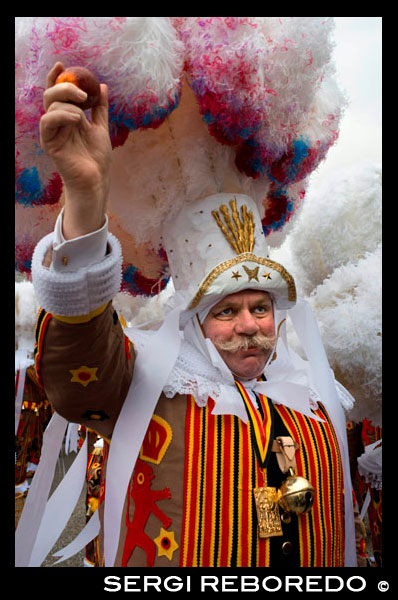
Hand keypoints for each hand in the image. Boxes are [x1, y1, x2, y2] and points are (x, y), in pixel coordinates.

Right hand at [40, 62, 111, 238]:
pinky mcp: (49, 143)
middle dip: (64, 87)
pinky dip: (62, 115)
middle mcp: (57, 123)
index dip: (56, 77)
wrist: (97, 178)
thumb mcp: (101, 127)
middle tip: (82, 93)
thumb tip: (102, 86)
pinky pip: (47, 122)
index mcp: (67, 117)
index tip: (63, 64)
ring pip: (50, 107)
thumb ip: (100, 108)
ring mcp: (52, 133)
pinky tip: (76, 120)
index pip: (57, 93)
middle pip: (50, 95)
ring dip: (69, 105)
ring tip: (84, 116)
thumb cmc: (98, 157)